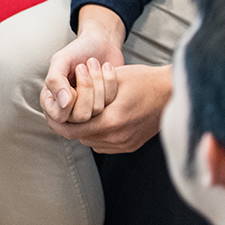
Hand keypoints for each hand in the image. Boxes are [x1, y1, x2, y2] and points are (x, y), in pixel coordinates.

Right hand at [42, 5, 125, 123]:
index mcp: (51, 102)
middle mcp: (67, 111)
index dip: (71, 97)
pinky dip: (110, 83)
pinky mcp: (105, 108)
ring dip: (98, 81)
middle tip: (84, 66)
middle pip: (81, 116)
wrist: (100, 43)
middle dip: (87, 86)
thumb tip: (63, 103)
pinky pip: (111, 105)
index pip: (60, 116)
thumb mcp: (61, 60)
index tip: (76, 70)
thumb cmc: (77, 50)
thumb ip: (55, 80)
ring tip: (94, 64)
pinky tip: (106, 70)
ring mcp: (87, 111)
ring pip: (97, 111)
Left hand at [44, 63, 172, 153]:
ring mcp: (126, 144)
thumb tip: (66, 96)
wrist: (174, 91)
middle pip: (80, 137)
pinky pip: (105, 145)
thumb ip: (87, 91)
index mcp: (111, 121)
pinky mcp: (132, 146)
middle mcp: (118, 138)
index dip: (58, 122)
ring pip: (92, 142)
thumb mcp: (111, 79)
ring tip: (84, 112)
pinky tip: (101, 118)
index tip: (50, 114)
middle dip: (72, 124)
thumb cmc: (144, 79)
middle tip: (67, 110)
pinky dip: (99, 134)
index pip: (72, 130)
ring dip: (85, 129)